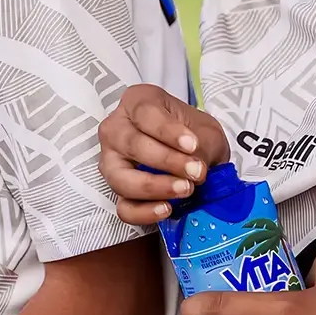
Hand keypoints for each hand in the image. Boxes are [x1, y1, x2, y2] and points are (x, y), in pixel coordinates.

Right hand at [98, 83, 230, 224]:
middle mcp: (116, 129)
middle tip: (195, 171)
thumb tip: (196, 170)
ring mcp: (111, 161)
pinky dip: (143, 211)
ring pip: (120, 177)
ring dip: (154, 187)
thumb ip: (202, 146)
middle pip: (132, 144)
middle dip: (166, 161)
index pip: (146, 114)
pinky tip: (166, 208)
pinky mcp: (116, 191)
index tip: (192, 145)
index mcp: (137, 102)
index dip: (168, 131)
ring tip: (185, 189)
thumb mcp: (204, 131)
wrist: (192, 151)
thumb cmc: (192, 133)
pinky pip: (123, 206)